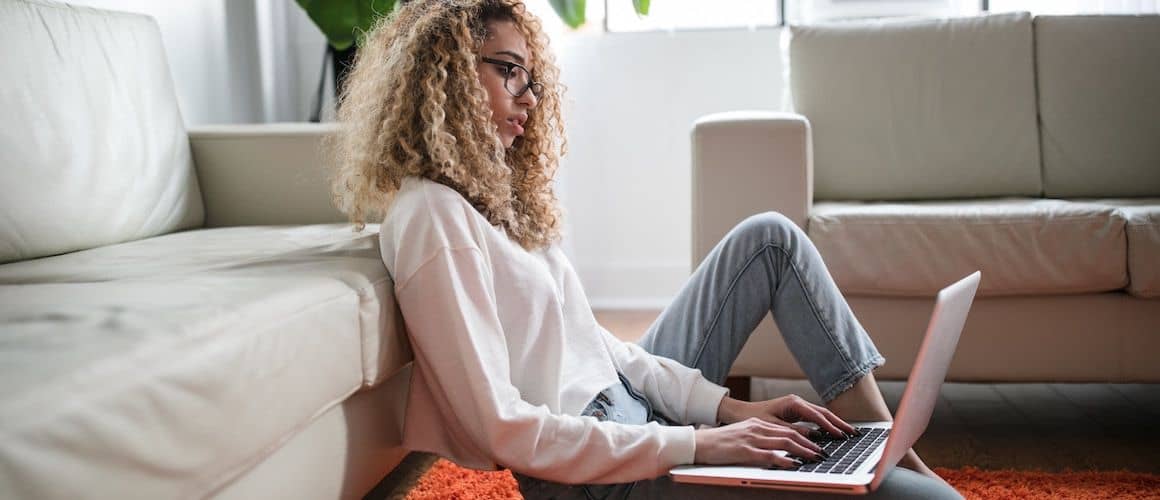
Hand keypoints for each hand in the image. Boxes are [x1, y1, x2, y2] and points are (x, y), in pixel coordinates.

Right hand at [693, 418, 827, 467]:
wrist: (699, 443)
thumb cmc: (719, 443)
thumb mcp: (742, 435)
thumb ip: (759, 438)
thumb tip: (778, 448)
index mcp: (757, 424)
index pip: (787, 429)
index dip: (805, 436)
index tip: (817, 444)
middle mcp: (757, 428)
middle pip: (790, 434)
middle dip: (810, 444)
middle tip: (823, 452)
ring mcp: (751, 439)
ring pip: (784, 442)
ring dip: (803, 451)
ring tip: (816, 458)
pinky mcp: (744, 451)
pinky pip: (769, 455)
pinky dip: (784, 459)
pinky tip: (794, 464)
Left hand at [716, 394, 857, 438]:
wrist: (741, 412)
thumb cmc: (754, 417)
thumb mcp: (774, 426)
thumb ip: (794, 431)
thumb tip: (814, 437)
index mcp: (793, 403)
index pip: (817, 416)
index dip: (830, 426)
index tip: (841, 435)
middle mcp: (798, 402)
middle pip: (823, 413)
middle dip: (839, 423)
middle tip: (854, 433)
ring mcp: (798, 406)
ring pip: (821, 415)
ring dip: (834, 424)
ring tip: (849, 433)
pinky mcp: (796, 411)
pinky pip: (815, 418)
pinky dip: (825, 424)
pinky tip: (834, 432)